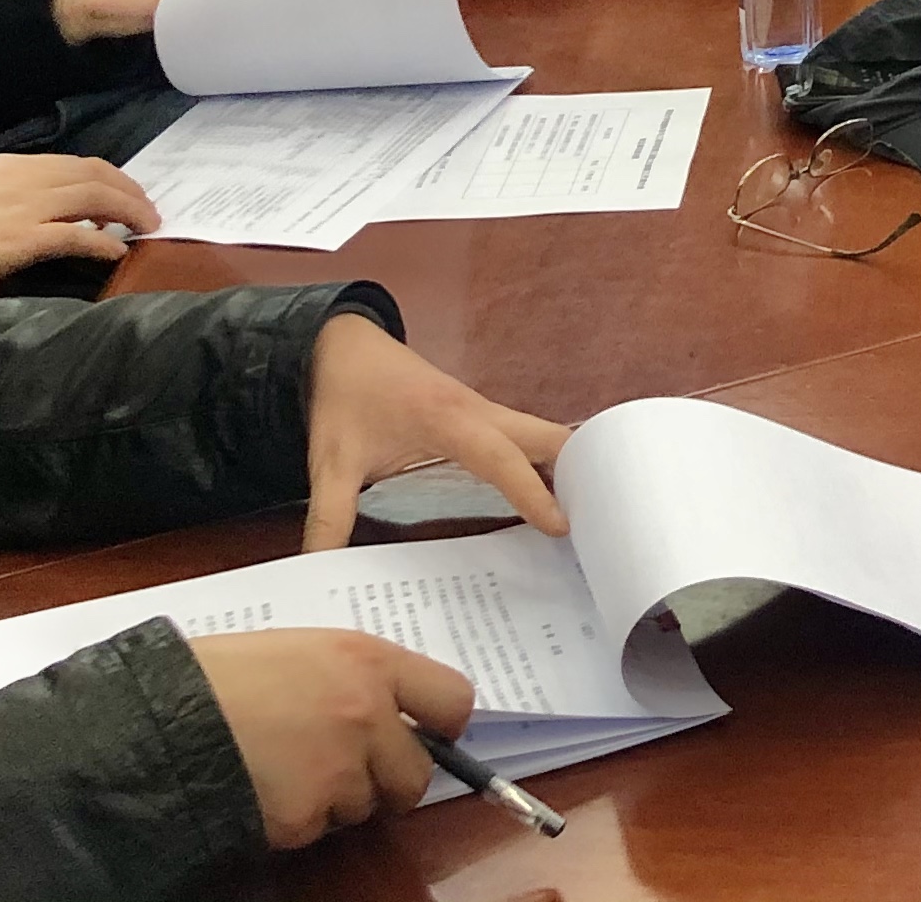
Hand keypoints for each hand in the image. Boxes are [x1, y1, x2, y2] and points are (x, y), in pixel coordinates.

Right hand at [0, 154, 157, 288]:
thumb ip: (16, 194)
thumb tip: (49, 210)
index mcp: (15, 165)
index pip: (77, 164)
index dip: (109, 178)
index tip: (126, 192)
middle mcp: (28, 178)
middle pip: (95, 176)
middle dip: (128, 191)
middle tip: (147, 209)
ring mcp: (29, 207)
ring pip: (96, 199)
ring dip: (128, 212)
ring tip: (146, 227)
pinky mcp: (26, 239)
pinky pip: (78, 236)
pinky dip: (104, 243)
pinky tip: (119, 252)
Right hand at [186, 632, 472, 851]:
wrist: (164, 715)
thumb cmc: (226, 672)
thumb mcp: (305, 648)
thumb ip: (358, 676)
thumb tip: (393, 709)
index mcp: (369, 661)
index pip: (453, 699)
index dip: (442, 726)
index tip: (427, 736)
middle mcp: (367, 713)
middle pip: (417, 775)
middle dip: (389, 781)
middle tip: (350, 771)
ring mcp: (340, 769)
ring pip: (364, 807)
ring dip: (336, 799)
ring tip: (286, 767)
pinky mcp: (306, 816)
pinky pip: (318, 829)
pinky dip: (296, 820)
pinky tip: (264, 789)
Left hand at [301, 311, 569, 550]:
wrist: (340, 346)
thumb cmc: (342, 400)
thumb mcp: (330, 463)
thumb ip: (328, 519)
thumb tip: (318, 575)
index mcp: (448, 420)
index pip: (501, 458)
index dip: (532, 491)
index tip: (561, 526)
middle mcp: (478, 411)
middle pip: (546, 436)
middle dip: (578, 470)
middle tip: (602, 519)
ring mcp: (484, 410)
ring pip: (544, 434)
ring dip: (570, 465)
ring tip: (593, 514)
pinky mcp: (481, 414)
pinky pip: (528, 437)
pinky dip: (550, 460)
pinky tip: (557, 491)